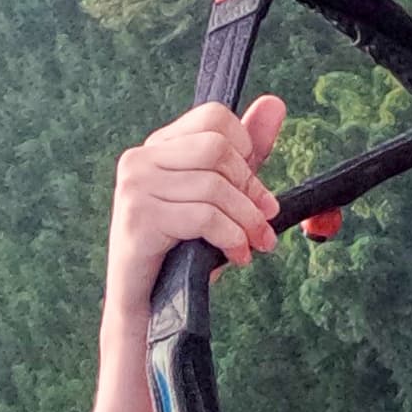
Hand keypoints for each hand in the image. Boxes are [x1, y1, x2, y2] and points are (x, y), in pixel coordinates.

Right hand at [104, 93, 287, 332]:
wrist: (149, 307)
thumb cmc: (183, 254)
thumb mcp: (222, 200)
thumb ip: (247, 155)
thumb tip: (275, 104)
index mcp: (160, 147)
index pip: (216, 118)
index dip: (246, 152)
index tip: (257, 193)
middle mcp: (142, 158)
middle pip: (218, 148)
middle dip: (251, 190)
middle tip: (263, 225)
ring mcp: (136, 186)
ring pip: (215, 185)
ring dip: (247, 221)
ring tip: (255, 245)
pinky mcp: (140, 217)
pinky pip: (204, 215)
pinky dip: (232, 238)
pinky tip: (238, 256)